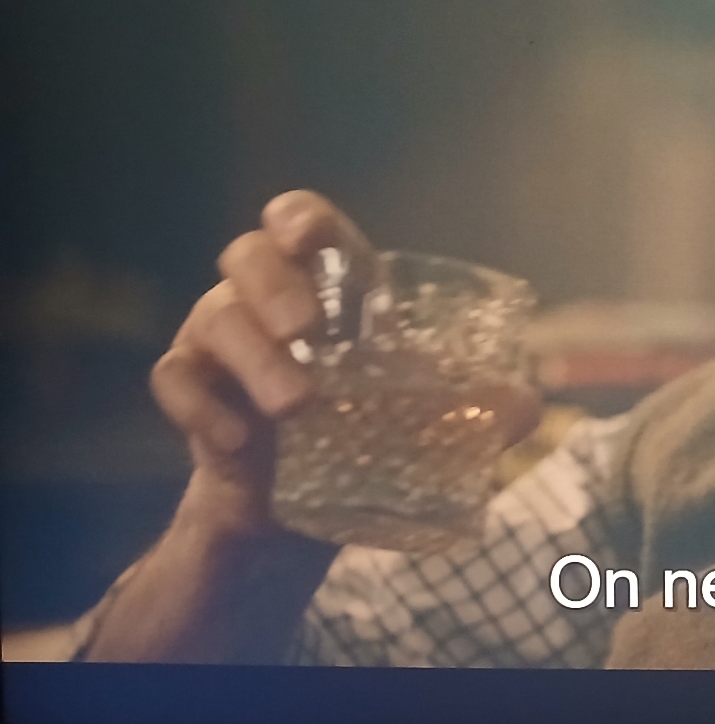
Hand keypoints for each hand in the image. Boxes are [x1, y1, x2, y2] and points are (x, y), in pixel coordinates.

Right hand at [87, 195, 540, 661]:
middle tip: (307, 329)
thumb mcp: (423, 415)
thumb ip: (476, 404)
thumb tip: (529, 401)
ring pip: (214, 317)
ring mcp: (219, 339)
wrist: (295, 504)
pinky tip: (239, 440)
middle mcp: (264, 298)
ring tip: (295, 406)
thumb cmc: (362, 429)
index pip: (301, 222)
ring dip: (254, 358)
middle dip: (276, 285)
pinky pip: (175, 378)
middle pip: (246, 255)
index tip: (313, 238)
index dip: (301, 218)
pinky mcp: (192, 390)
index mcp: (325, 284)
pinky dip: (203, 407)